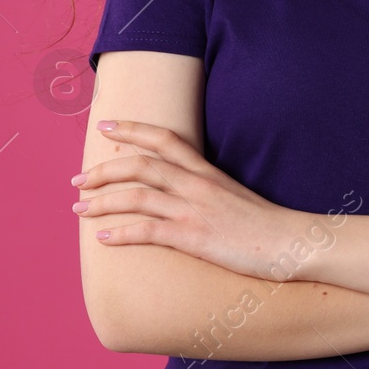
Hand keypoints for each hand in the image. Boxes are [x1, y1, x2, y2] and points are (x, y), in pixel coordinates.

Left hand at [72, 120, 309, 281]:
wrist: (291, 241)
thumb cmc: (265, 223)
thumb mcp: (233, 195)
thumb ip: (206, 189)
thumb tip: (180, 193)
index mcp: (207, 171)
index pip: (165, 139)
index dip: (133, 129)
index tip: (106, 127)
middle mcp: (198, 185)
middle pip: (140, 165)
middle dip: (103, 170)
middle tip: (78, 180)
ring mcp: (195, 210)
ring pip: (137, 196)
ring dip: (102, 201)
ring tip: (79, 209)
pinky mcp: (194, 237)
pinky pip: (148, 231)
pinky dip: (120, 233)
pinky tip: (102, 239)